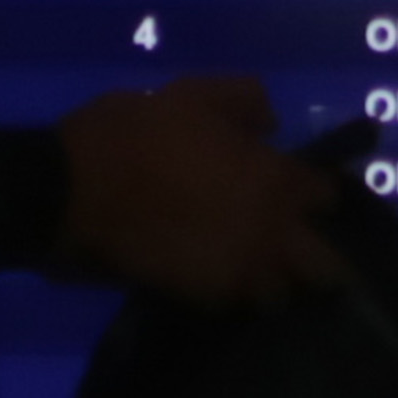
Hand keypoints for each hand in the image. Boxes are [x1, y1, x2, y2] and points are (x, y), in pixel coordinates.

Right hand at [56, 75, 340, 307]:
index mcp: (272, 180)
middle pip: (327, 266)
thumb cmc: (132, 134)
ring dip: (277, 281)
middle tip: (295, 242)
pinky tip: (217, 276)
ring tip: (257, 268)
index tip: (301, 189)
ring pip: (283, 293)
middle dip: (321, 256)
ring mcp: (238, 271)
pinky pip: (235, 303)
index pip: (326, 196)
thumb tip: (272, 123)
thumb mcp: (188, 94)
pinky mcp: (202, 297)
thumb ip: (242, 101)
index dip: (316, 191)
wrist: (70, 192)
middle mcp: (269, 233)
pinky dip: (234, 293)